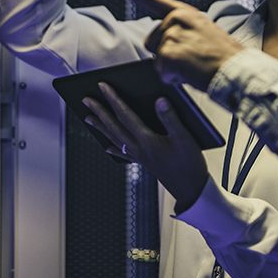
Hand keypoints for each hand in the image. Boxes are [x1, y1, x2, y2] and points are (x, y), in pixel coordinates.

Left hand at [83, 83, 208, 211]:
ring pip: (115, 139)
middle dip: (99, 111)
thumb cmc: (189, 164)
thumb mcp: (184, 137)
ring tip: (89, 118)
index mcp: (147, 140)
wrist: (191, 191)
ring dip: (101, 127)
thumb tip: (159, 100)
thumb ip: (171, 118)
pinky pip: (123, 153)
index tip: (102, 86)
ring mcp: (139, 157)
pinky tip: (108, 147)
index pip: (125, 115)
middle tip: (86, 100)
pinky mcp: (144, 163)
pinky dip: (113, 148)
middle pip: (114, 127)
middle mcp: (139, 148)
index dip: (113, 99)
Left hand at [101, 0, 244, 89]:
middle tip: (191, 59)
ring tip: (194, 66)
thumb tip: (160, 43)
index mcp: (184, 12)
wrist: (238, 70)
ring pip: (156, 58)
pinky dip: (173, 79)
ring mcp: (171, 35)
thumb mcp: (203, 31)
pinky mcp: (169, 55)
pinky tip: (190, 75)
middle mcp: (176, 19)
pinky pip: (161, 72)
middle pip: (152, 41)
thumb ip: (181, 29)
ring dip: (171, 67)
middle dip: (165, 54)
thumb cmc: (224, 56)